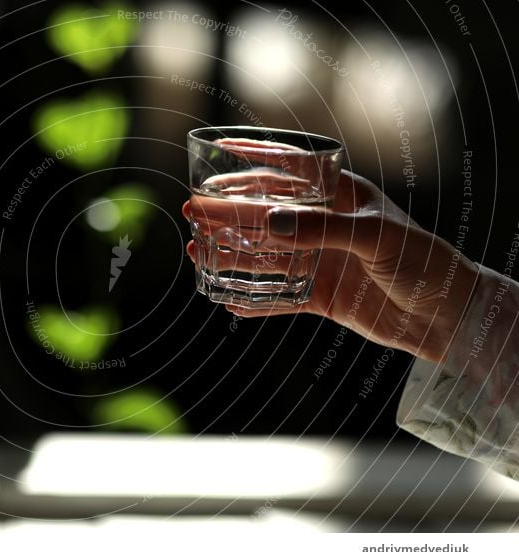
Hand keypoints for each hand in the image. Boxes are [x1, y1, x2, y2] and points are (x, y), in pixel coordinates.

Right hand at [183, 170, 478, 362]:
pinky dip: (254, 300)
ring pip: (265, 256)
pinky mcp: (321, 295)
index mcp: (340, 196)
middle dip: (228, 212)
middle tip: (193, 211)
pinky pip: (279, 296)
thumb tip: (267, 222)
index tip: (218, 151)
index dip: (255, 157)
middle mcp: (324, 225)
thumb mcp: (373, 236)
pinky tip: (227, 301)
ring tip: (196, 251)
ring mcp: (320, 260)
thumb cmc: (421, 260)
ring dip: (231, 254)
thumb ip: (320, 228)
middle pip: (266, 214)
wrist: (445, 314)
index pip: (291, 169)